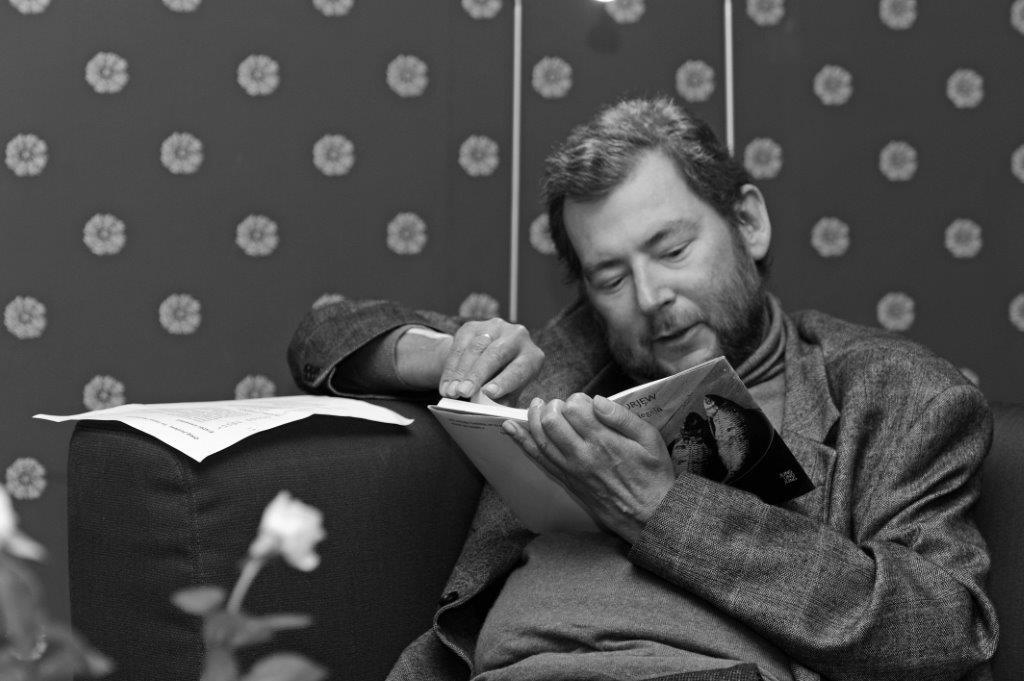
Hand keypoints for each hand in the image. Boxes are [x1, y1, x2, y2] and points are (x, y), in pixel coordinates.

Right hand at [438, 319, 544, 399]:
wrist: (486, 362)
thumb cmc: (503, 383)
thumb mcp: (508, 394)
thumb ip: (502, 402)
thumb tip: (491, 415)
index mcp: (532, 357)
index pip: (520, 369)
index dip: (504, 381)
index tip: (489, 393)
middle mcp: (518, 337)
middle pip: (497, 354)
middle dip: (477, 374)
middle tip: (463, 392)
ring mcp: (495, 327)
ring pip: (476, 348)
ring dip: (461, 372)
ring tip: (451, 392)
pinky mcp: (473, 326)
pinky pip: (459, 346)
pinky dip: (451, 368)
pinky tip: (445, 385)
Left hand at [503, 393, 675, 542]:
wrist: (649, 517)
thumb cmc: (654, 476)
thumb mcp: (651, 441)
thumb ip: (623, 418)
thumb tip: (597, 400)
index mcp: (604, 442)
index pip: (574, 409)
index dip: (576, 399)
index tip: (584, 402)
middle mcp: (583, 455)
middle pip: (551, 421)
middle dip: (553, 405)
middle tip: (562, 404)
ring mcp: (571, 469)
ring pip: (540, 438)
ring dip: (533, 417)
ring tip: (536, 405)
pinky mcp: (566, 480)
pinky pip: (539, 458)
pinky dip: (522, 441)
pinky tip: (510, 427)